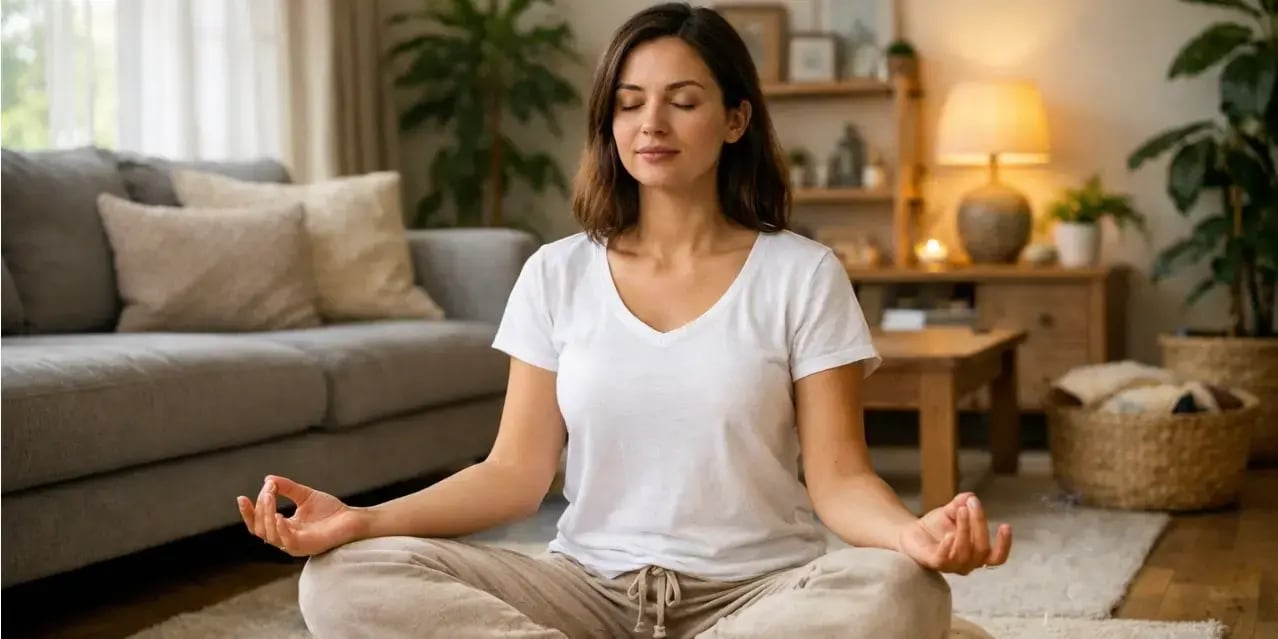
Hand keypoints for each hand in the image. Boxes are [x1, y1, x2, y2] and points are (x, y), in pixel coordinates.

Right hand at [236, 475, 366, 556]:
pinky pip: (287, 541)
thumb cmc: (330, 510)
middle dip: (260, 508)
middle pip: (260, 528)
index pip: (258, 525)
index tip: (241, 497)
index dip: (248, 513)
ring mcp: (295, 545)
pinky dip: (280, 529)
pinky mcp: (306, 547)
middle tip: (267, 491)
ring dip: (267, 514)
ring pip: (270, 534)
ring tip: (270, 496)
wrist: (353, 519)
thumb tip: (268, 479)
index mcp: (283, 529)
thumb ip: (287, 488)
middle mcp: (286, 539)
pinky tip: (279, 515)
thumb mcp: (304, 495)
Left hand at [897, 492, 1011, 574]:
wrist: (910, 532)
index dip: (1004, 545)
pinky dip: (948, 546)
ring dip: (965, 529)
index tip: (1006, 525)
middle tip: (973, 503)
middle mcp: (966, 564)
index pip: (996, 557)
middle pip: (981, 549)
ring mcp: (950, 566)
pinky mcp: (933, 563)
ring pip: (964, 552)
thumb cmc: (937, 526)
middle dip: (979, 523)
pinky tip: (949, 534)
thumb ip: (960, 504)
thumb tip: (970, 496)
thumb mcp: (951, 512)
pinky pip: (943, 559)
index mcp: (976, 555)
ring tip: (962, 509)